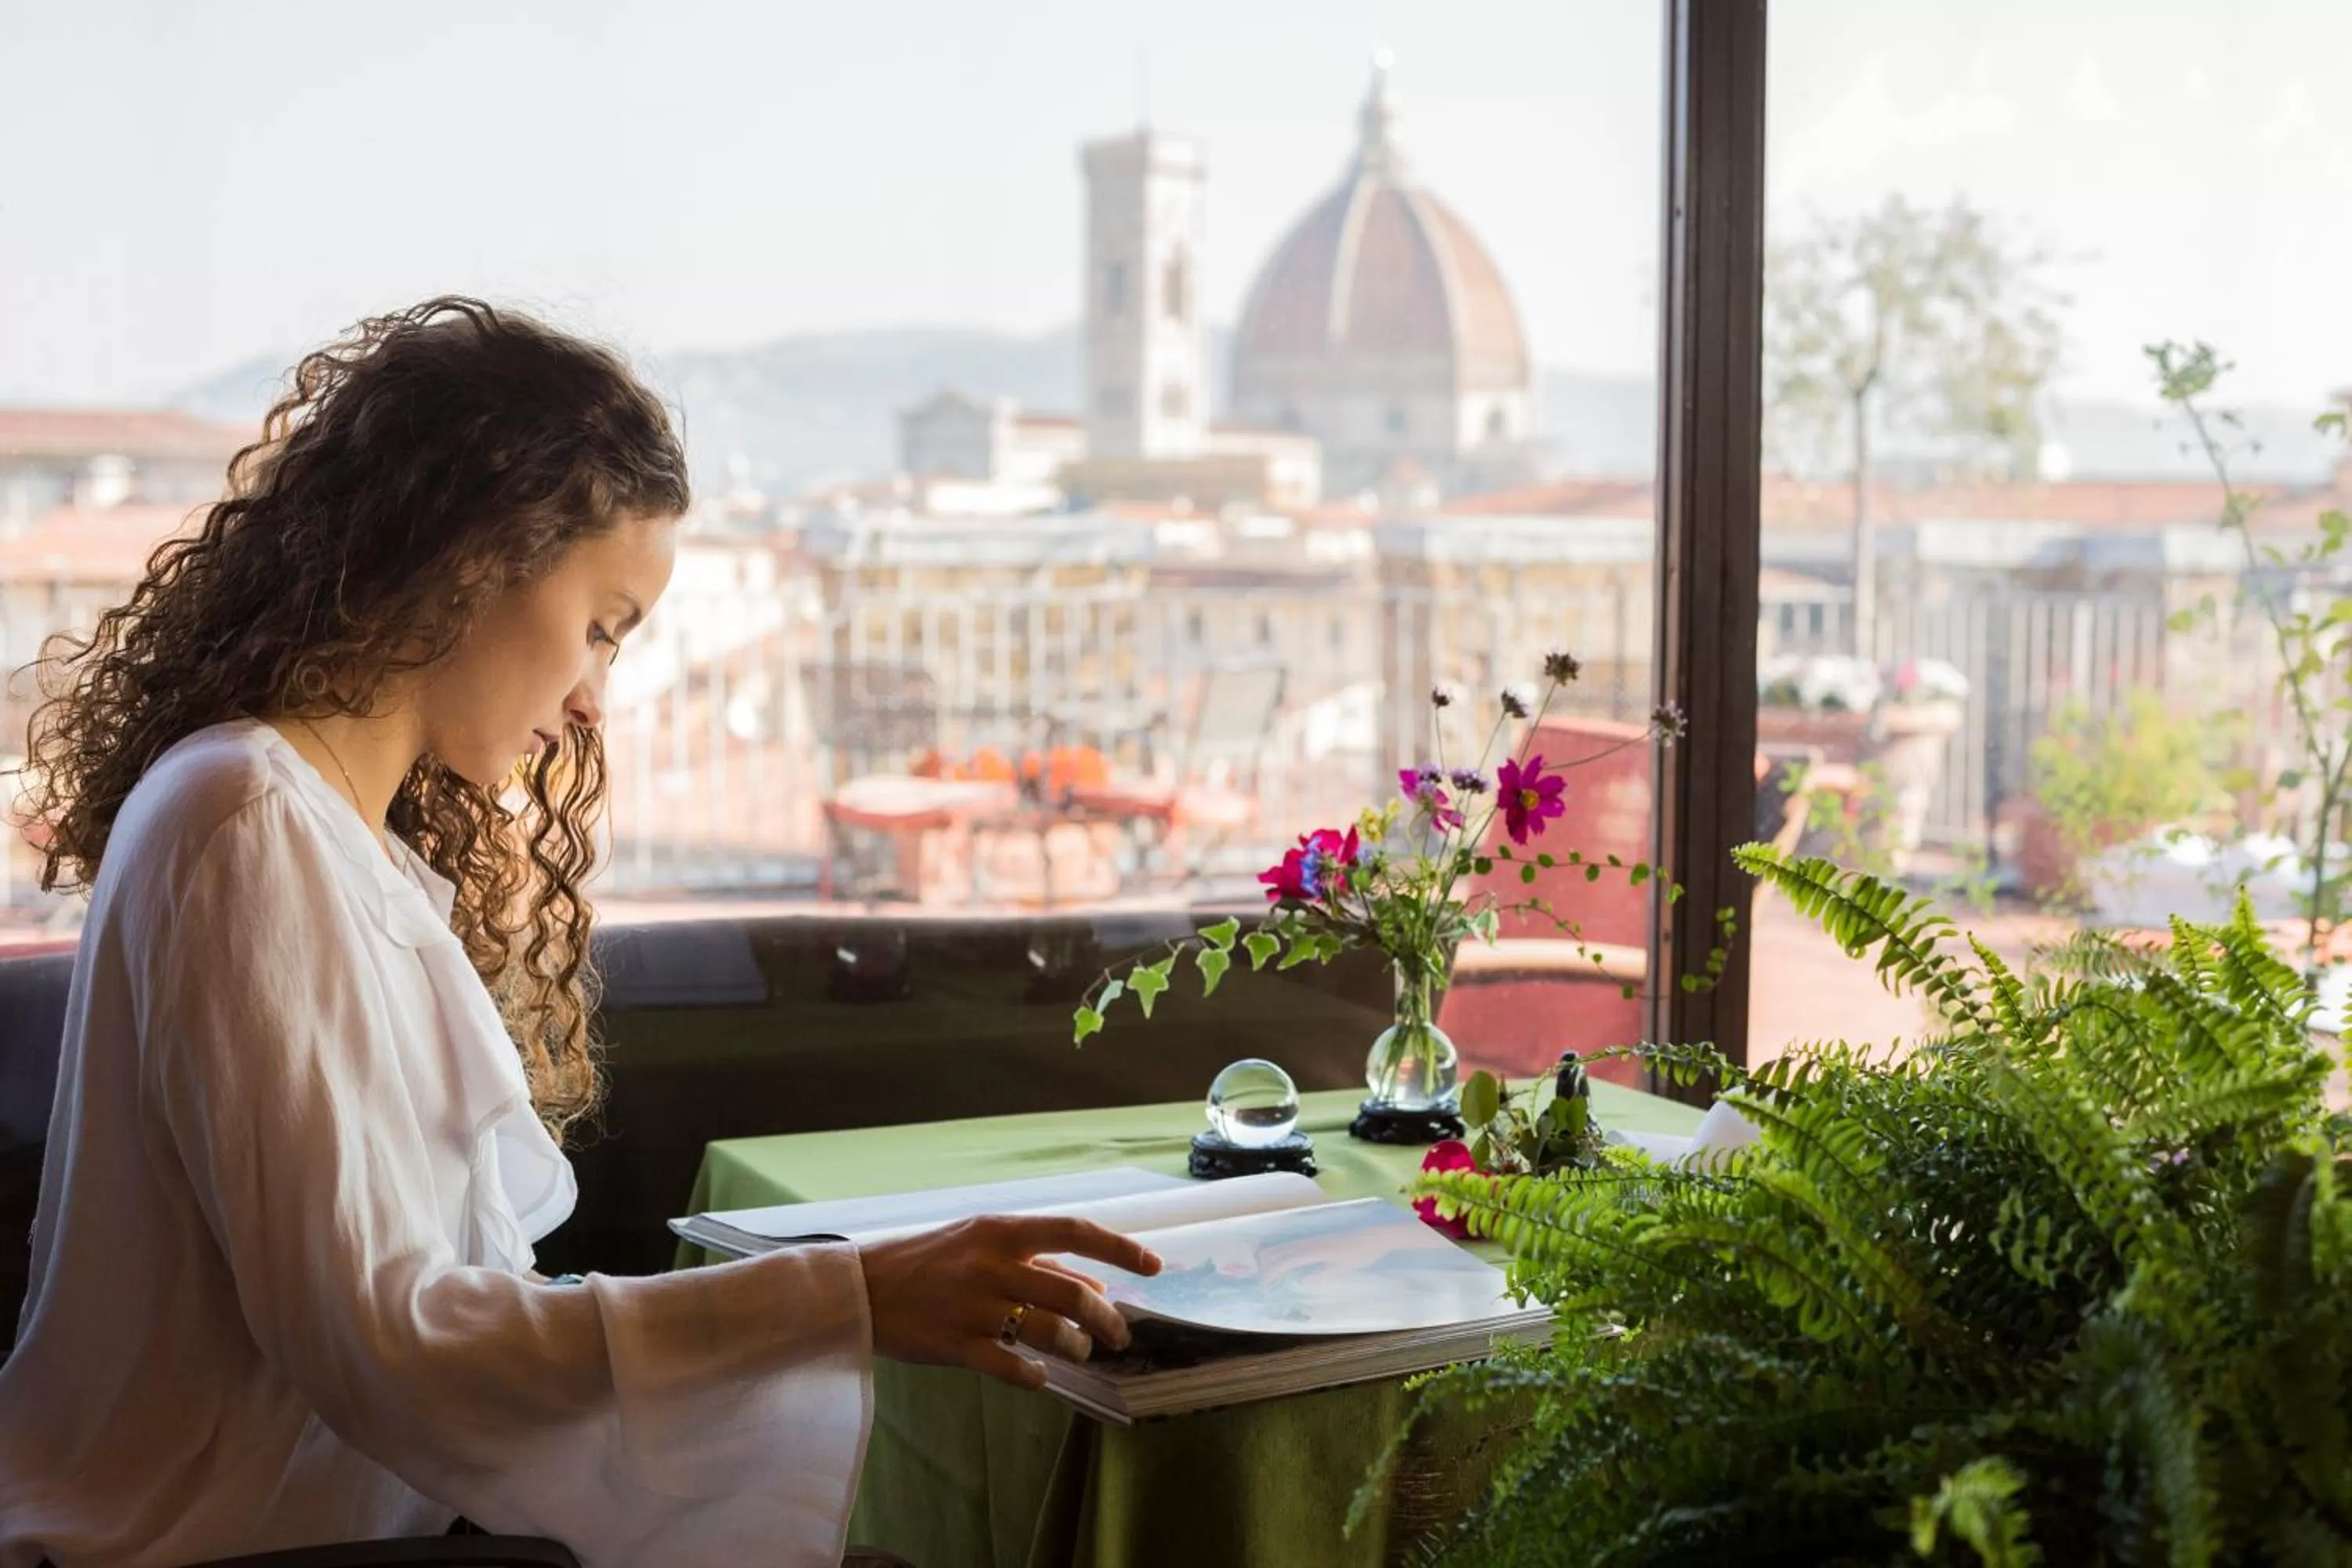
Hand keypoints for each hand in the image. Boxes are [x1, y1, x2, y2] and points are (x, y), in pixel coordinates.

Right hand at [857, 1215, 1163, 1389]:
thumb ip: (1039, 1262)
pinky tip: (1040, 1377)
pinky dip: (1034, 1376)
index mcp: (1000, 1230)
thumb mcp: (981, 1244)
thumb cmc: (930, 1261)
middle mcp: (991, 1264)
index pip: (1074, 1230)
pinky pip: (1009, 1366)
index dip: (1119, 1248)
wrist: (861, 1287)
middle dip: (1105, 1318)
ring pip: (1047, 1330)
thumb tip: (1099, 1289)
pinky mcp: (953, 1344)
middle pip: (1071, 1291)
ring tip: (1080, 1352)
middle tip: (1118, 1335)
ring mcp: (972, 1305)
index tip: (1154, 1266)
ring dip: (1075, 1346)